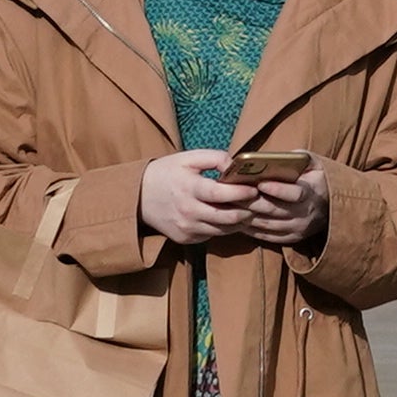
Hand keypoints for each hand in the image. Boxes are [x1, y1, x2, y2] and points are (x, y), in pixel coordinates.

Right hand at [138, 153, 263, 245]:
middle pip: (227, 217)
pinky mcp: (186, 239)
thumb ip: (214, 157)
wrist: (138, 196)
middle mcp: (188, 212)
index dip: (241, 193)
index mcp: (189, 188)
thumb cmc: (166, 173)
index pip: (221, 194)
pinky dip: (223, 227)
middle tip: (258, 202)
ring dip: (239, 221)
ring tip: (249, 210)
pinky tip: (229, 217)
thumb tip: (236, 165)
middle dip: (247, 211)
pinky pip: (211, 235)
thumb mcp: (188, 158)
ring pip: (223, 230)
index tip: (255, 188)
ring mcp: (187, 228)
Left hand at [235, 158, 326, 250]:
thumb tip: (275, 157)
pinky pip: (266, 236)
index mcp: (312, 193)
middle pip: (274, 210)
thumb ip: (298, 157)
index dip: (277, 189)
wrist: (332, 206)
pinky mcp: (290, 238)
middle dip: (252, 202)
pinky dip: (250, 229)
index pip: (294, 194)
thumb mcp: (315, 164)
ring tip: (229, 206)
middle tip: (231, 193)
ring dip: (246, 216)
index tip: (260, 183)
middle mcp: (305, 214)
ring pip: (267, 224)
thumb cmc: (317, 179)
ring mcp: (297, 228)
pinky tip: (236, 220)